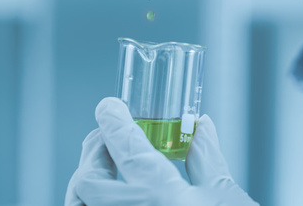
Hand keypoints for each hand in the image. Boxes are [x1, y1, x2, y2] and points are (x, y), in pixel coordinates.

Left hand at [65, 97, 256, 205]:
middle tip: (109, 139)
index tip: (109, 106)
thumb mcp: (225, 197)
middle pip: (88, 178)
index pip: (125, 147)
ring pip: (78, 203)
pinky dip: (89, 204)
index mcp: (161, 196)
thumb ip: (206, 157)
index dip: (112, 120)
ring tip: (106, 169)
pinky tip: (113, 198)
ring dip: (86, 180)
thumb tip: (200, 126)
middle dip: (94, 151)